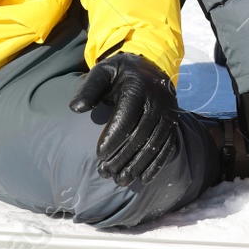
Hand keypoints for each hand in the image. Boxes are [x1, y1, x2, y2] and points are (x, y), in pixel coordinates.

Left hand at [69, 51, 180, 182]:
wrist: (148, 68)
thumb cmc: (119, 73)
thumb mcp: (102, 72)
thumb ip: (89, 89)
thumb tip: (76, 108)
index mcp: (138, 86)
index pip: (126, 117)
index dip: (114, 138)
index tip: (100, 155)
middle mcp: (157, 100)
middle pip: (140, 134)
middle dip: (123, 157)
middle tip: (106, 173)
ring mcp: (168, 112)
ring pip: (154, 144)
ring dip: (138, 165)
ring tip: (121, 180)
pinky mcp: (172, 122)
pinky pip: (167, 146)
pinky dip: (156, 164)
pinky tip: (143, 179)